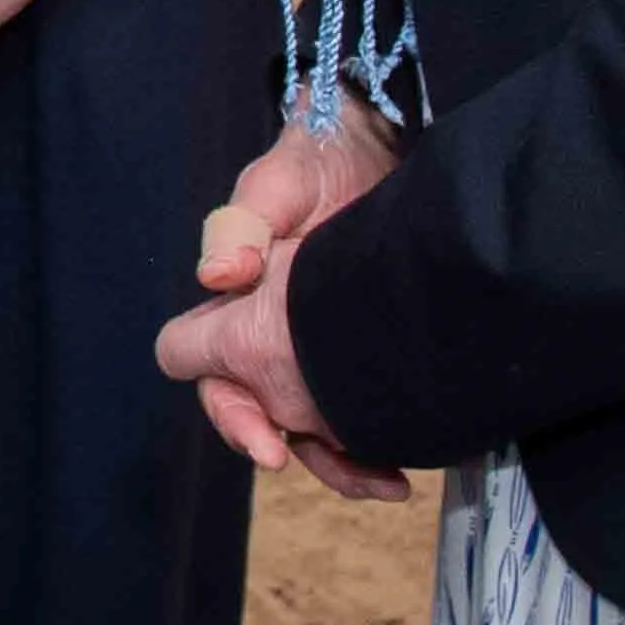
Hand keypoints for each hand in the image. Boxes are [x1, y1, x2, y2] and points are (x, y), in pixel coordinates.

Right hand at [156, 112, 409, 499]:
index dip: (235, 412)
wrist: (381, 143)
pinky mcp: (365, 348)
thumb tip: (218, 277)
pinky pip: (363, 408)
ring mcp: (319, 345)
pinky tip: (414, 450)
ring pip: (318, 425)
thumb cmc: (315, 158)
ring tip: (391, 481)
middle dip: (304, 452)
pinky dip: (381, 435)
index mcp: (235, 304)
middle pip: (269, 416)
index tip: (269, 444)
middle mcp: (271, 333)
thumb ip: (243, 225)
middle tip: (355, 475)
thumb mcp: (278, 184)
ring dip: (347, 460)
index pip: (210, 372)